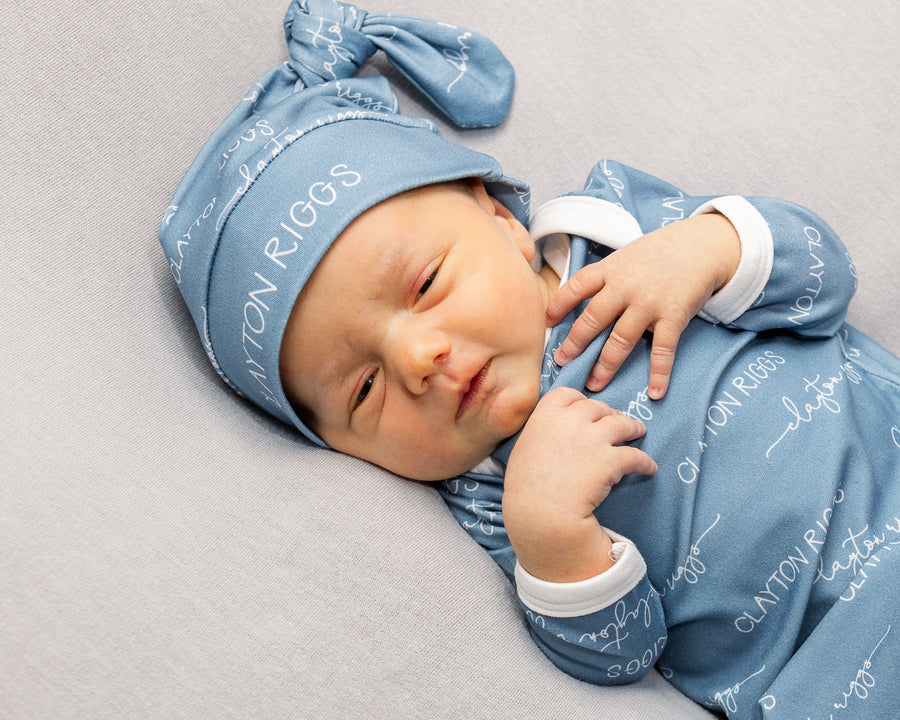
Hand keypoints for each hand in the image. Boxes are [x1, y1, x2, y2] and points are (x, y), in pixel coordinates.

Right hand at [502, 388, 656, 581]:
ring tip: (639, 432)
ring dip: (633, 428)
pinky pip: (635, 456)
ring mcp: (593, 439)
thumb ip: (540, 435)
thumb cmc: (524, 488)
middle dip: (609, 413)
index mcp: (546, 415)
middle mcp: (571, 421)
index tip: (588, 408)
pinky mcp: (611, 460)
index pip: (568, 394)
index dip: (581, 400)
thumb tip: (551, 438)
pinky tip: (649, 468)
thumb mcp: (523, 449)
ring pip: (622, 424)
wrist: (539, 513)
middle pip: (598, 407)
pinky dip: (645, 462)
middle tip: (617, 420)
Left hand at [546, 213, 740, 398]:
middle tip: (562, 362)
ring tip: (594, 385)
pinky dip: (659, 373)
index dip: (558, 305)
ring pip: (621, 340)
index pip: (576, 287)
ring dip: (606, 365)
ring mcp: (649, 302)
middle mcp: (625, 286)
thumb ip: (605, 278)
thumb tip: (578, 304)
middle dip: (575, 343)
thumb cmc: (659, 253)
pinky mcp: (674, 315)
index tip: (546, 323)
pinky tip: (656, 392)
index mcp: (610, 269)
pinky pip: (663, 349)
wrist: (702, 245)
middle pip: (593, 318)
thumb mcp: (625, 257)